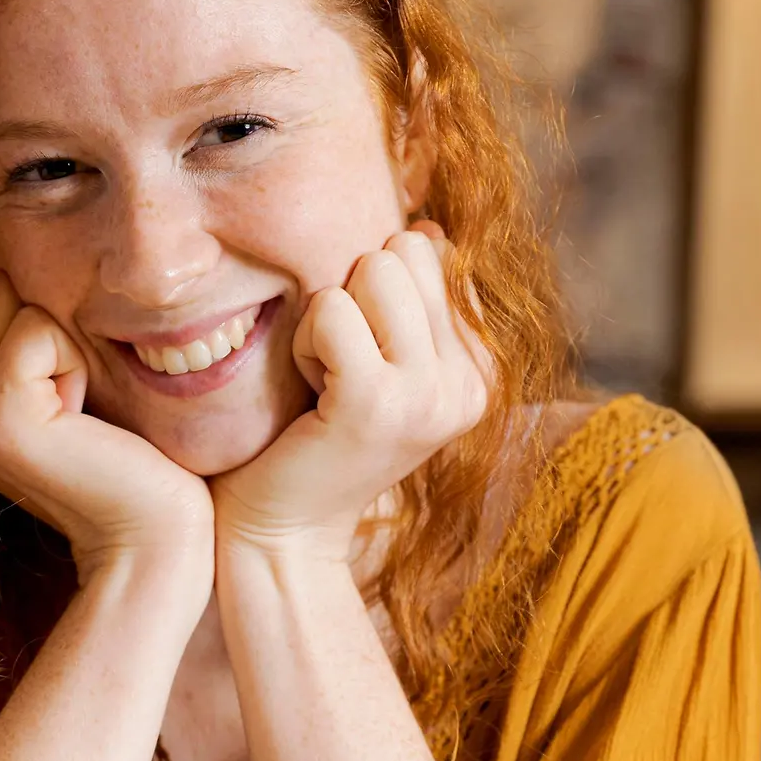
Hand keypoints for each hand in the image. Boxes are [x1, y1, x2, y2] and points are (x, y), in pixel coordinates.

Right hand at [0, 268, 213, 587]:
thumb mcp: (73, 380)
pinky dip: (76, 360)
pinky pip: (38, 327)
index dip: (50, 319)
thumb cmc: (133, 460)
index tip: (74, 395)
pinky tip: (85, 422)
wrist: (154, 537)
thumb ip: (32, 327)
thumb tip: (14, 246)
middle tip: (82, 405)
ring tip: (83, 414)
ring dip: (67, 342)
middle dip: (54, 323)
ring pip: (13, 295)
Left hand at [210, 223, 490, 560]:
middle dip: (353, 296)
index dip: (373, 295)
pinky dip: (304, 344)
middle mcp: (469, 384)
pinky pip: (331, 310)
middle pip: (406, 251)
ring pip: (372, 271)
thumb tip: (426, 228)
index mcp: (477, 371)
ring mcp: (429, 395)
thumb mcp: (376, 364)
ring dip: (326, 320)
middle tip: (336, 371)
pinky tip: (311, 397)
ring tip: (325, 383)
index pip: (432, 252)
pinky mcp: (377, 402)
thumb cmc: (313, 441)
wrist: (283, 532)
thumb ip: (408, 303)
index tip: (359, 366)